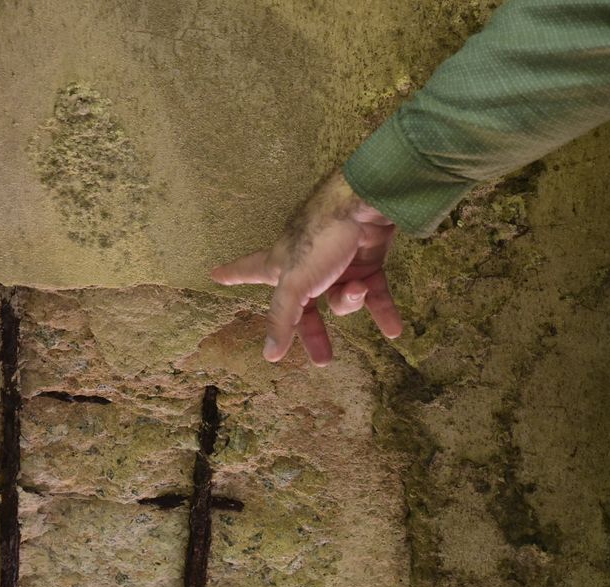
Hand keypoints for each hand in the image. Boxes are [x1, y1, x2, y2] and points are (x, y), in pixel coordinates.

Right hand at [211, 174, 402, 364]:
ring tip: (358, 290)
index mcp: (280, 264)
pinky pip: (375, 292)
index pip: (248, 272)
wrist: (365, 204)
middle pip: (304, 306)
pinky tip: (393, 331)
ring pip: (341, 299)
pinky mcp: (366, 259)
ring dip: (352, 302)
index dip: (232, 274)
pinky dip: (383, 310)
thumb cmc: (321, 238)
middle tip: (322, 359)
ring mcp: (336, 263)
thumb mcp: (295, 283)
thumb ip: (283, 319)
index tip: (215, 274)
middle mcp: (305, 264)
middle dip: (314, 332)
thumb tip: (270, 356)